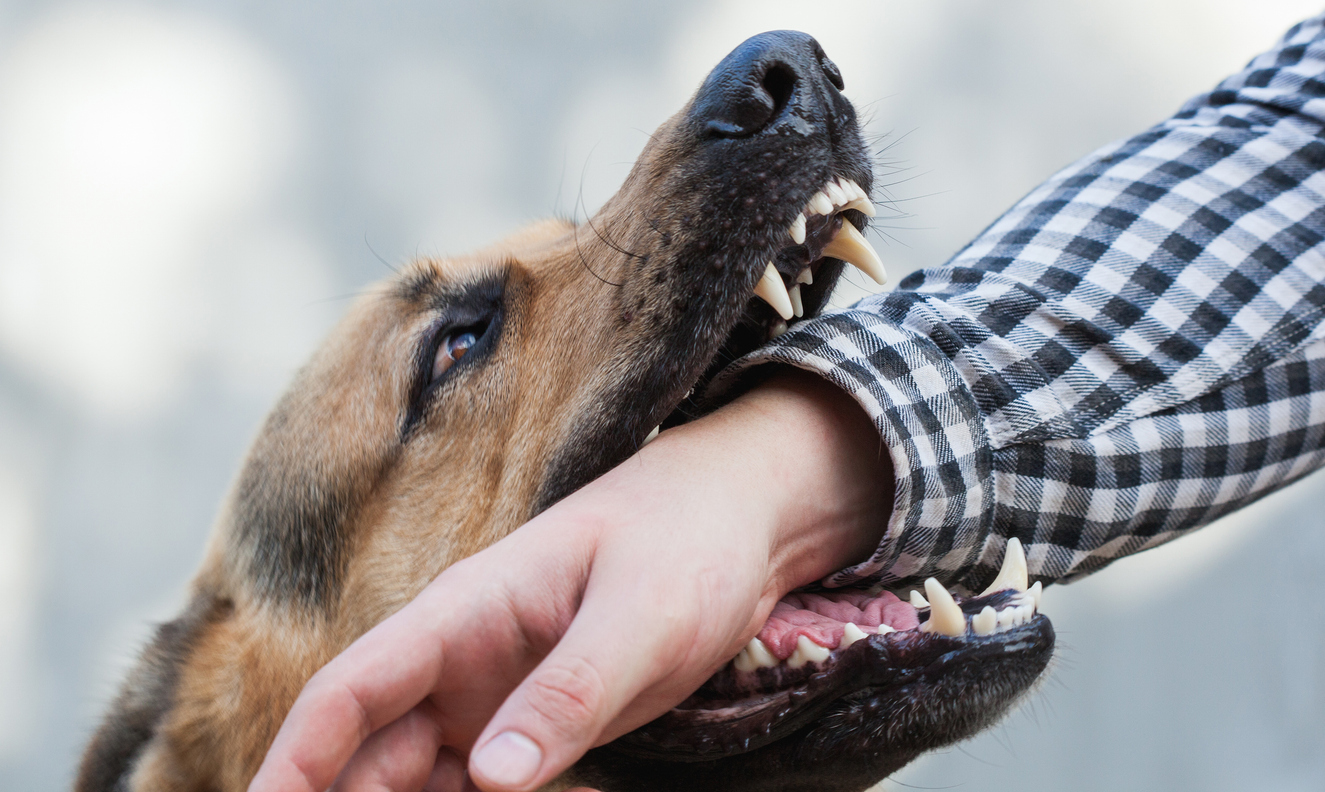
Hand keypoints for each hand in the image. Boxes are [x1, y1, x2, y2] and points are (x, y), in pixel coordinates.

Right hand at [247, 369, 891, 791]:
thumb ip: (568, 692)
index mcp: (463, 613)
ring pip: (410, 775)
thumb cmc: (686, 543)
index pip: (349, 691)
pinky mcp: (534, 720)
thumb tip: (489, 777)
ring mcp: (494, 692)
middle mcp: (461, 658)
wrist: (741, 521)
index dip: (295, 762)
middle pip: (366, 750)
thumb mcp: (639, 617)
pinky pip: (474, 784)